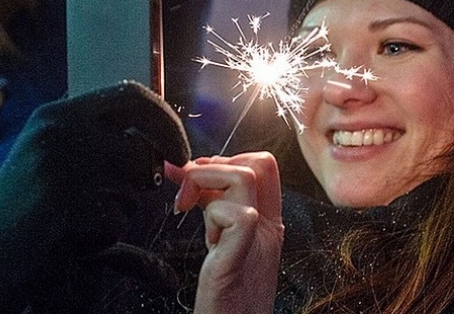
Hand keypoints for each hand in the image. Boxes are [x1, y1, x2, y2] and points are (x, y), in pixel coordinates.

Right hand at [0, 81, 190, 312]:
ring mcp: (60, 167)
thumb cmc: (32, 204)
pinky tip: (74, 235)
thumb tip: (166, 143)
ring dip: (124, 207)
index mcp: (59, 114)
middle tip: (166, 176)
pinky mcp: (62, 205)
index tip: (179, 148)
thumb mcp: (59, 155)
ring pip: (133, 185)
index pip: (132, 95)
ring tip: (87, 213)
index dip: (166, 119)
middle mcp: (59, 132)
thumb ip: (106, 141)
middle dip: (161, 161)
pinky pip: (115, 221)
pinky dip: (104, 235)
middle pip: (141, 140)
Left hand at [169, 152, 284, 313]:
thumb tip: (186, 175)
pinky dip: (213, 217)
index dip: (228, 158)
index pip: (263, 165)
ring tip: (192, 210)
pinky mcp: (241, 257)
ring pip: (244, 178)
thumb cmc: (225, 296)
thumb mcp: (220, 240)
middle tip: (189, 190)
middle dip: (215, 164)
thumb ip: (211, 206)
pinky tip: (209, 242)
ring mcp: (259, 241)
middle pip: (258, 162)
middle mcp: (268, 228)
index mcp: (267, 222)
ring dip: (208, 184)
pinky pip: (239, 215)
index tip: (195, 173)